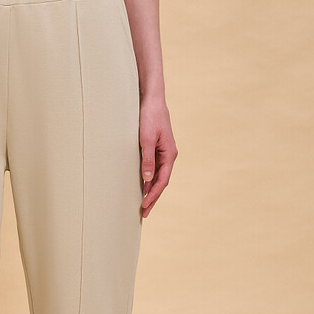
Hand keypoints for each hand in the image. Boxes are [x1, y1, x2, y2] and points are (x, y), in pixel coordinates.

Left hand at [139, 97, 177, 217]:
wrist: (152, 100)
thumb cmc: (150, 117)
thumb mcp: (146, 139)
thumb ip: (147, 159)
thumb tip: (147, 179)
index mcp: (169, 154)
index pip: (162, 181)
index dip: (153, 195)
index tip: (144, 206)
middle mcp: (168, 155)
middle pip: (161, 182)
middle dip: (153, 198)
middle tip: (144, 213)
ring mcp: (164, 153)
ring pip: (158, 177)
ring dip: (151, 191)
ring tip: (143, 205)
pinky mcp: (157, 149)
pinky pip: (154, 169)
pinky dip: (149, 180)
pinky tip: (143, 187)